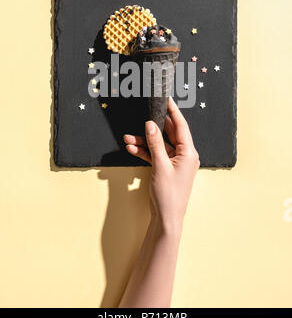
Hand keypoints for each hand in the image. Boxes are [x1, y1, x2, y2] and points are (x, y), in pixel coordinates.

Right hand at [124, 97, 199, 231]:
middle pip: (168, 134)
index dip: (173, 111)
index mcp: (189, 153)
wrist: (166, 218)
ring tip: (127, 138)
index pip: (181, 126)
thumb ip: (154, 144)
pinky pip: (155, 155)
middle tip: (143, 115)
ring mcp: (175, 162)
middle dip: (152, 127)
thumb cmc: (169, 195)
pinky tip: (132, 148)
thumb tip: (150, 125)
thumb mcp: (160, 166)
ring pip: (158, 145)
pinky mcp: (166, 168)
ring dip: (143, 141)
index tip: (166, 99)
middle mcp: (184, 155)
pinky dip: (144, 151)